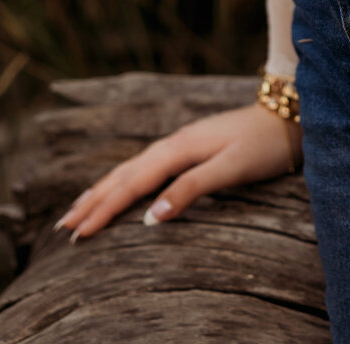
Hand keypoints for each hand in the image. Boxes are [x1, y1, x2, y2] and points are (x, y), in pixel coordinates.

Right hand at [55, 102, 299, 239]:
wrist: (287, 116)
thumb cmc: (262, 146)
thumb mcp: (230, 169)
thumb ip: (192, 189)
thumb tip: (151, 216)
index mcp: (178, 149)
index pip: (132, 184)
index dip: (104, 209)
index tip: (78, 233)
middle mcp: (173, 144)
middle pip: (123, 174)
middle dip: (92, 200)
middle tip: (63, 227)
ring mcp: (179, 144)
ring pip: (131, 168)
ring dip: (102, 189)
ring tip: (77, 208)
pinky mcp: (187, 148)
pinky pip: (144, 166)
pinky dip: (123, 180)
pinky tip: (119, 186)